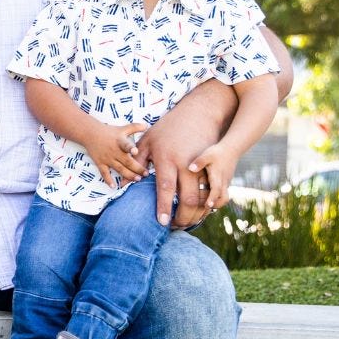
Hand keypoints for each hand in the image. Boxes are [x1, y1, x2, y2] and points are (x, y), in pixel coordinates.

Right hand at [81, 121, 148, 188]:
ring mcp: (107, 158)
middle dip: (137, 168)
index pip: (125, 145)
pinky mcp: (100, 163)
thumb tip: (147, 125)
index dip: (131, 148)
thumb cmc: (109, 131)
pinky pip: (105, 173)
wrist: (90, 134)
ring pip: (119, 169)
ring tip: (137, 179)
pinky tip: (113, 186)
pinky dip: (108, 180)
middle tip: (145, 174)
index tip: (135, 151)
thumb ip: (134, 127)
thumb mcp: (122, 128)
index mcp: (120, 142)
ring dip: (128, 175)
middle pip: (127, 162)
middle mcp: (114, 151)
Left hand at [139, 107, 224, 228]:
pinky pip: (214, 192)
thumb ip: (137, 162)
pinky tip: (200, 212)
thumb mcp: (149, 140)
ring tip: (186, 222)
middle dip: (182, 217)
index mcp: (168, 159)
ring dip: (196, 215)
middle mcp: (187, 165)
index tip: (161, 222)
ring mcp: (204, 167)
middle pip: (188, 198)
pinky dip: (208, 205)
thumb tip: (123, 182)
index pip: (166, 188)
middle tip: (173, 226)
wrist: (201, 112)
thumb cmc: (169, 127)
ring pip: (203, 198)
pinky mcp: (215, 167)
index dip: (164, 207)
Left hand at [186, 143, 240, 211]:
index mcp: (218, 176)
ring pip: (223, 199)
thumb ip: (199, 162)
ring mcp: (225, 185)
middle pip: (223, 199)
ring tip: (200, 210)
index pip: (217, 189)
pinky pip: (221, 196)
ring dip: (214, 204)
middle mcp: (223, 183)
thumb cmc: (217, 152)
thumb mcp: (207, 155)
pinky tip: (202, 204)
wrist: (231, 150)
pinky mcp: (224, 185)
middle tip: (202, 210)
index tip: (208, 205)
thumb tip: (191, 168)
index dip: (213, 198)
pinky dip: (214, 200)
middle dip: (215, 206)